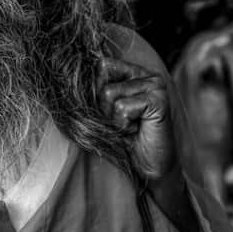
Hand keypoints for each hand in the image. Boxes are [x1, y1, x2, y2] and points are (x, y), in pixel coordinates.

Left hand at [98, 57, 177, 181]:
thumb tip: (73, 78)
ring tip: (129, 127)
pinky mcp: (159, 100)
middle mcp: (147, 75)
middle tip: (121, 122)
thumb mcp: (104, 111)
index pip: (102, 64)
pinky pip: (122, 107)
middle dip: (103, 108)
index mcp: (134, 72)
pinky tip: (136, 131)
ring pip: (109, 93)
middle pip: (102, 81)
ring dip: (113, 119)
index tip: (109, 111)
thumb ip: (96, 92)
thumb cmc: (125, 140)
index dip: (96, 90)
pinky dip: (123, 125)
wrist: (149, 168)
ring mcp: (155, 86)